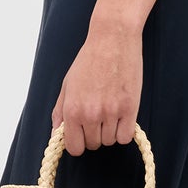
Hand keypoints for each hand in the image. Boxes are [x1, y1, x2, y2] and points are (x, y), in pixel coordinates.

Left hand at [51, 15, 142, 154]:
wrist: (112, 39)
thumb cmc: (89, 59)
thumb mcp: (67, 85)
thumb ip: (60, 112)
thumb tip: (56, 134)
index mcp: (72, 110)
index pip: (74, 148)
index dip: (78, 143)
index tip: (82, 135)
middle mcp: (90, 114)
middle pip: (93, 145)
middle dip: (94, 135)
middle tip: (97, 117)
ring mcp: (111, 112)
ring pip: (110, 141)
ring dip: (109, 131)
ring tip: (110, 111)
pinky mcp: (130, 108)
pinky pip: (125, 137)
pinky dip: (123, 131)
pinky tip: (121, 117)